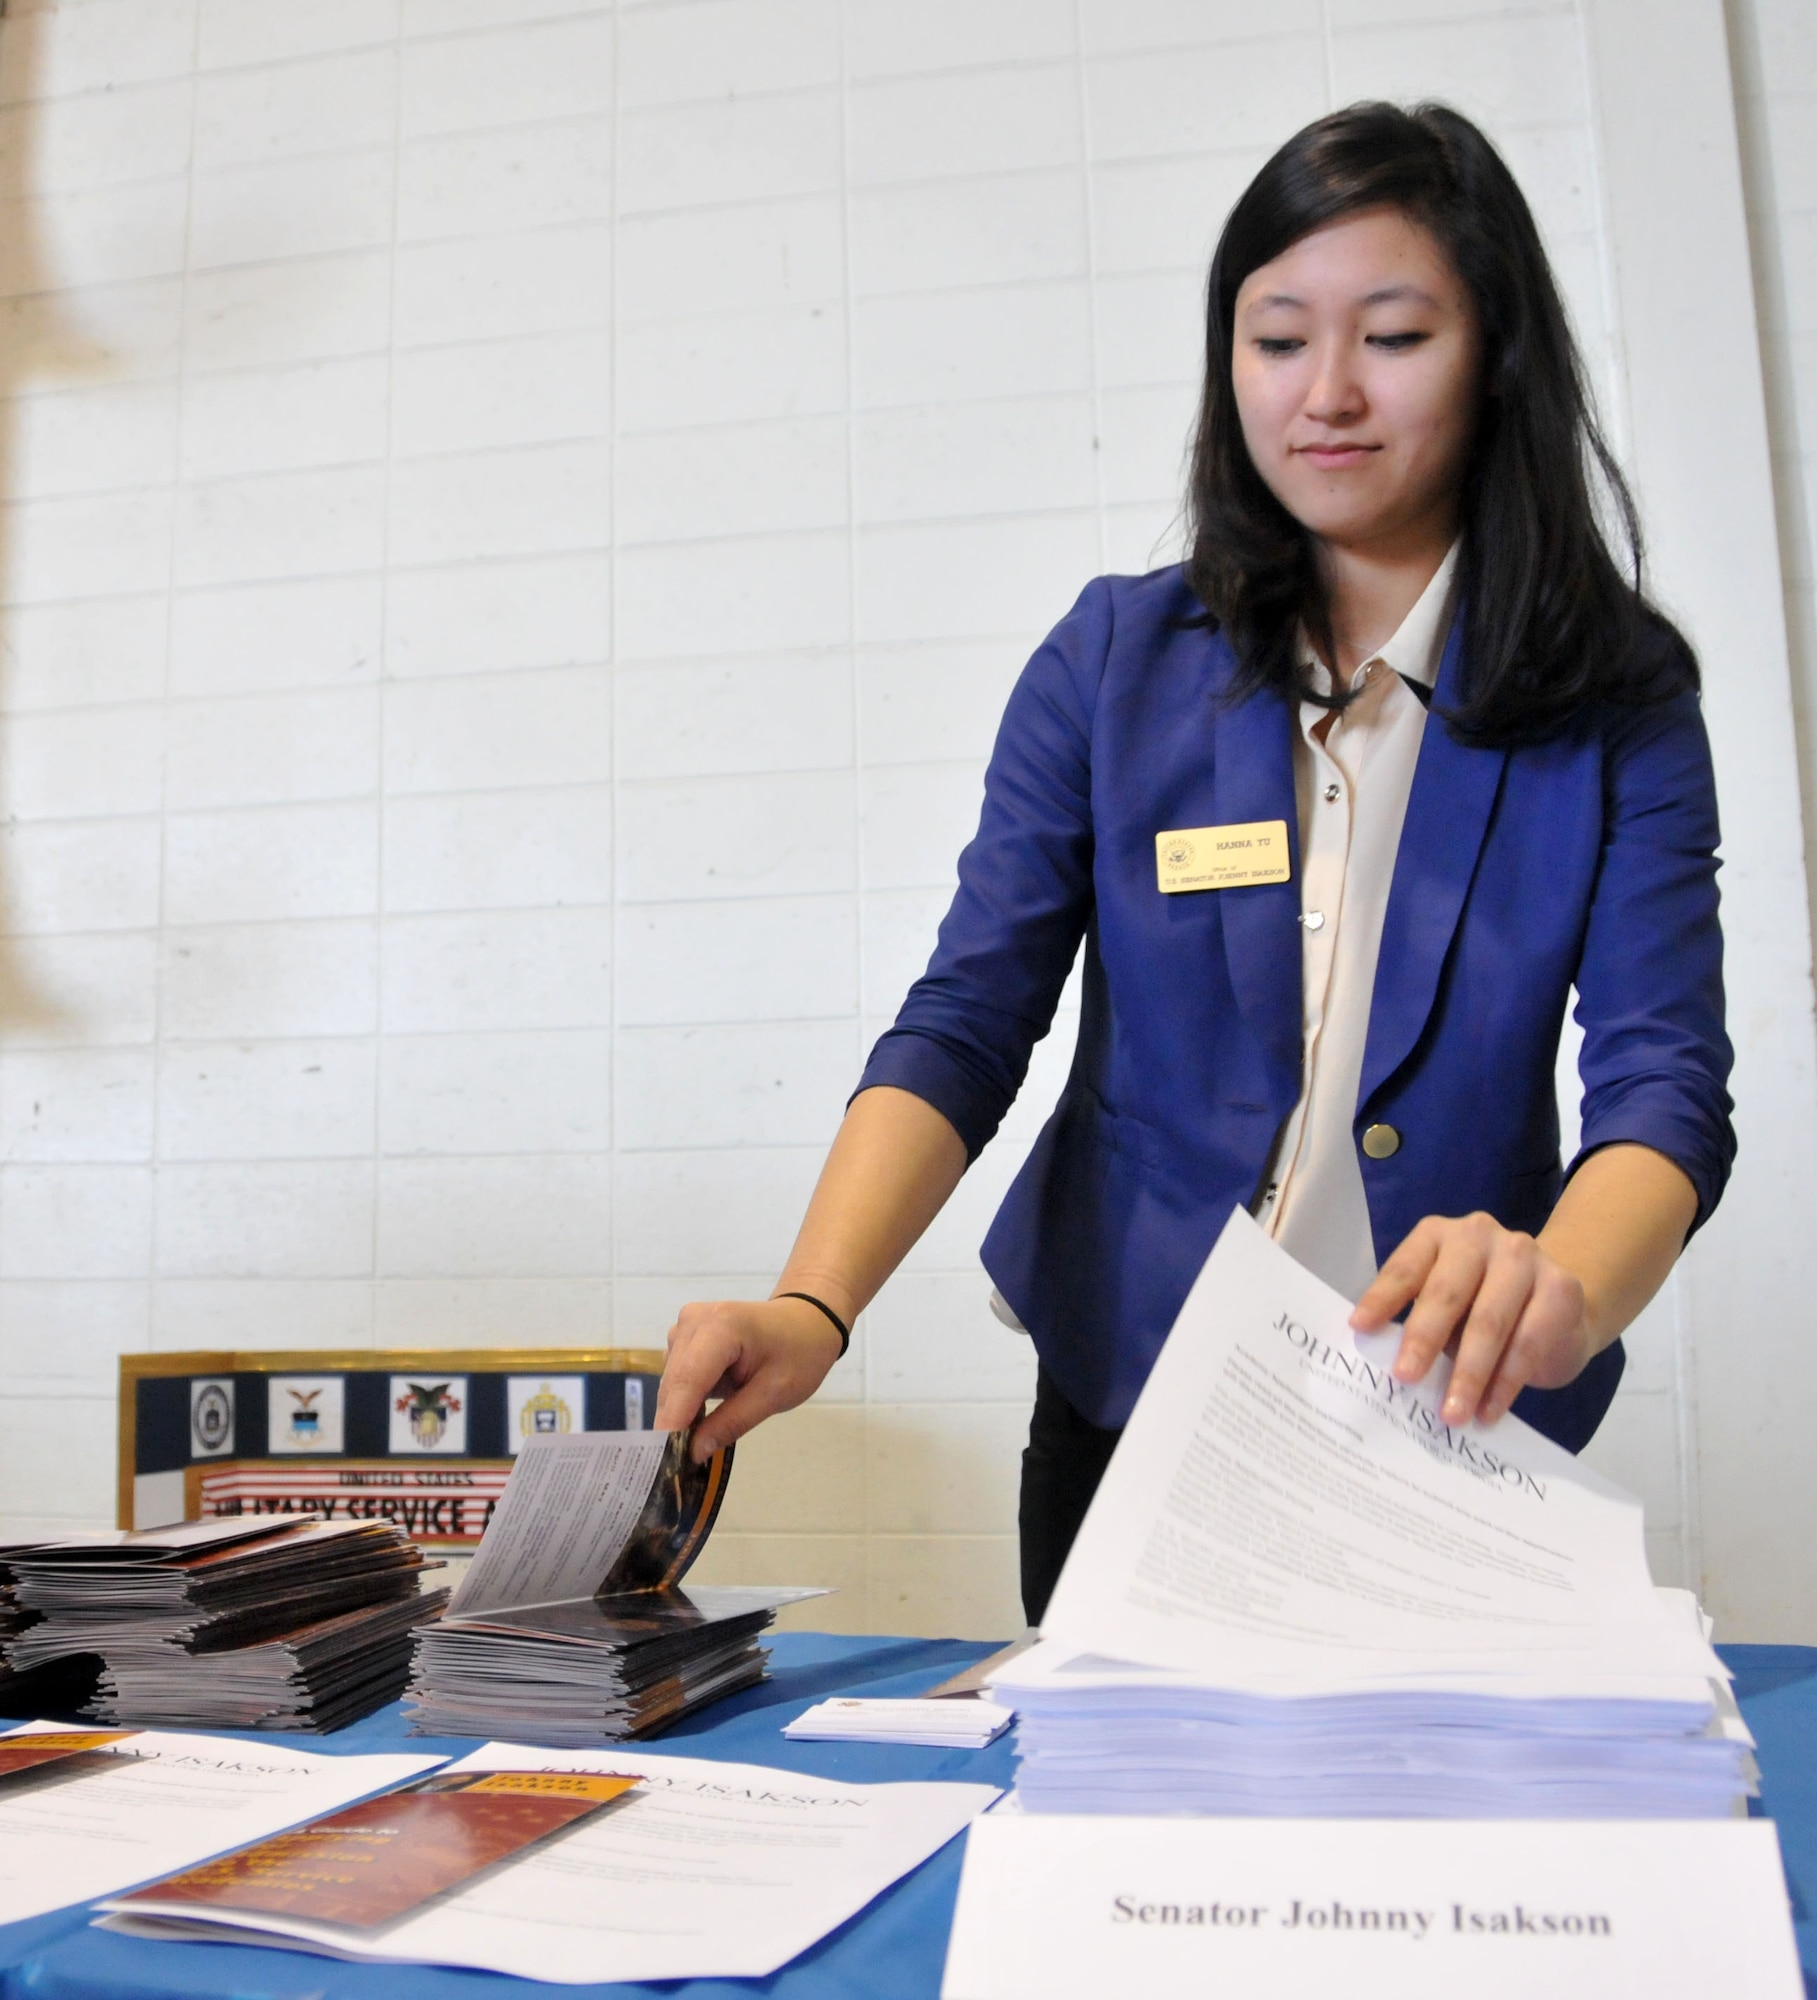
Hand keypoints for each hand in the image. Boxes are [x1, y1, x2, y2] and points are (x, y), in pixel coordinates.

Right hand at [653, 1297, 845, 1462]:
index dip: (672, 1420)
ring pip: (671, 1382)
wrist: (805, 1322)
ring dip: (679, 1412)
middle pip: (674, 1382)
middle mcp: (694, 1320)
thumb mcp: (775, 1394)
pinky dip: (684, 1399)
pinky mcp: (684, 1335)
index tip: (664, 1460)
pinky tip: (701, 1416)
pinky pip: (676, 1375)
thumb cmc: (799, 1354)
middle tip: (679, 1466)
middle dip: (673, 1424)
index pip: (687, 1380)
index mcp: (722, 1326)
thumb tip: (694, 1452)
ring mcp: (686, 1325)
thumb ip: (733, 1422)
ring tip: (695, 1442)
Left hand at [1349, 1212, 1595, 1427]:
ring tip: (1451, 1414)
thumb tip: (1385, 1364)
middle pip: (1447, 1293)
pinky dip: (1505, 1383)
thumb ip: (1418, 1320)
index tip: (1359, 1329)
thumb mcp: (1446, 1306)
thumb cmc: (1483, 1306)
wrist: (1560, 1304)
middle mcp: (1479, 1235)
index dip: (1382, 1298)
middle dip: (1423, 1339)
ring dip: (1468, 1374)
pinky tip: (1489, 1411)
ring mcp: (1524, 1257)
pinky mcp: (1561, 1288)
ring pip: (1490, 1322)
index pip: (1405, 1267)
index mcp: (1439, 1235)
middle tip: (1404, 1378)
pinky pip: (1529, 1343)